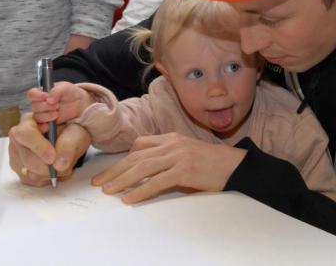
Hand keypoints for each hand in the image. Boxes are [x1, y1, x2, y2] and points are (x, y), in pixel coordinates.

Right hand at [8, 112, 90, 185]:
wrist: (70, 139)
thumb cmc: (71, 132)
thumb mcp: (76, 134)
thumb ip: (69, 146)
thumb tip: (59, 164)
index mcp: (30, 121)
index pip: (26, 134)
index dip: (39, 147)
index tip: (52, 158)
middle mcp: (18, 136)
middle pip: (27, 158)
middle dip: (48, 167)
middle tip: (64, 166)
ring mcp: (16, 153)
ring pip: (29, 173)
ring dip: (49, 174)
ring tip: (61, 165)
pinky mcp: (19, 167)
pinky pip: (30, 180)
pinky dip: (45, 178)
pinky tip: (54, 169)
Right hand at [27, 81, 93, 129]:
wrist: (79, 105)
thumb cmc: (71, 93)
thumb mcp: (66, 87)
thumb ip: (57, 90)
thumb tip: (49, 99)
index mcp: (41, 93)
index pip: (32, 94)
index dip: (36, 96)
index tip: (45, 97)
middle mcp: (39, 104)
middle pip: (34, 106)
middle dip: (46, 106)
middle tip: (57, 105)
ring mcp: (42, 114)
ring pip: (37, 117)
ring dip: (47, 116)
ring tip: (57, 113)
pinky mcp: (46, 124)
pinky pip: (40, 127)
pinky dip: (43, 127)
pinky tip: (49, 125)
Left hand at [91, 132, 246, 203]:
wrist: (236, 166)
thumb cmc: (213, 164)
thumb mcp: (188, 154)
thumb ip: (168, 158)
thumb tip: (147, 173)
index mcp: (172, 138)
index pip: (140, 144)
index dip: (124, 158)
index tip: (111, 170)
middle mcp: (172, 144)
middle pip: (135, 156)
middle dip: (114, 170)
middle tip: (99, 182)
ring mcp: (178, 156)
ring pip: (142, 167)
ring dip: (122, 180)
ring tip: (109, 190)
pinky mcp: (184, 170)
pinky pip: (156, 182)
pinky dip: (140, 190)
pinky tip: (130, 198)